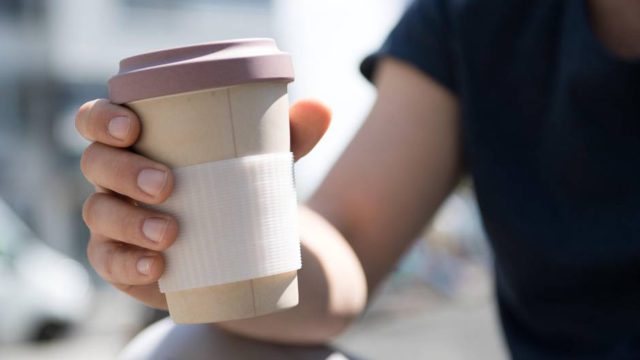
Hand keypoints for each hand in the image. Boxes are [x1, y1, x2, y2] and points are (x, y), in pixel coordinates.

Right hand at [76, 99, 330, 308]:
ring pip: (99, 213)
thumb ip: (292, 134)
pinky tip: (155, 268)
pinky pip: (108, 262)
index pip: (98, 121)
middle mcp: (117, 177)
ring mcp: (115, 220)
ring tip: (171, 233)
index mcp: (139, 142)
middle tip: (167, 184)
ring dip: (128, 221)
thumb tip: (324, 109)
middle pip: (95, 164)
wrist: (243, 246)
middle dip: (123, 171)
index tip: (135, 128)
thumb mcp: (264, 160)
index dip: (102, 120)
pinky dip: (127, 265)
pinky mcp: (123, 260)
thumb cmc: (240, 186)